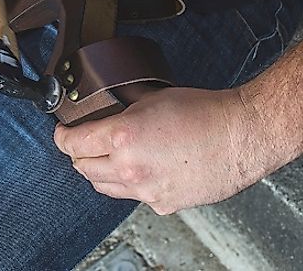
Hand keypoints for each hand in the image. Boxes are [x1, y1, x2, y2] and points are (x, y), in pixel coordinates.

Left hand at [53, 87, 278, 214]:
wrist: (241, 135)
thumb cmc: (202, 111)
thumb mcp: (149, 98)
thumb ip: (121, 111)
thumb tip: (103, 111)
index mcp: (122, 137)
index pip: (73, 143)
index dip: (61, 136)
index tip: (60, 132)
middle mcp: (129, 167)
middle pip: (83, 168)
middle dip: (77, 155)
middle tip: (80, 145)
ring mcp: (145, 190)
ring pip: (104, 187)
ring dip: (98, 173)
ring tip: (103, 160)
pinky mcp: (163, 204)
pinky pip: (133, 197)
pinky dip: (129, 185)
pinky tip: (138, 171)